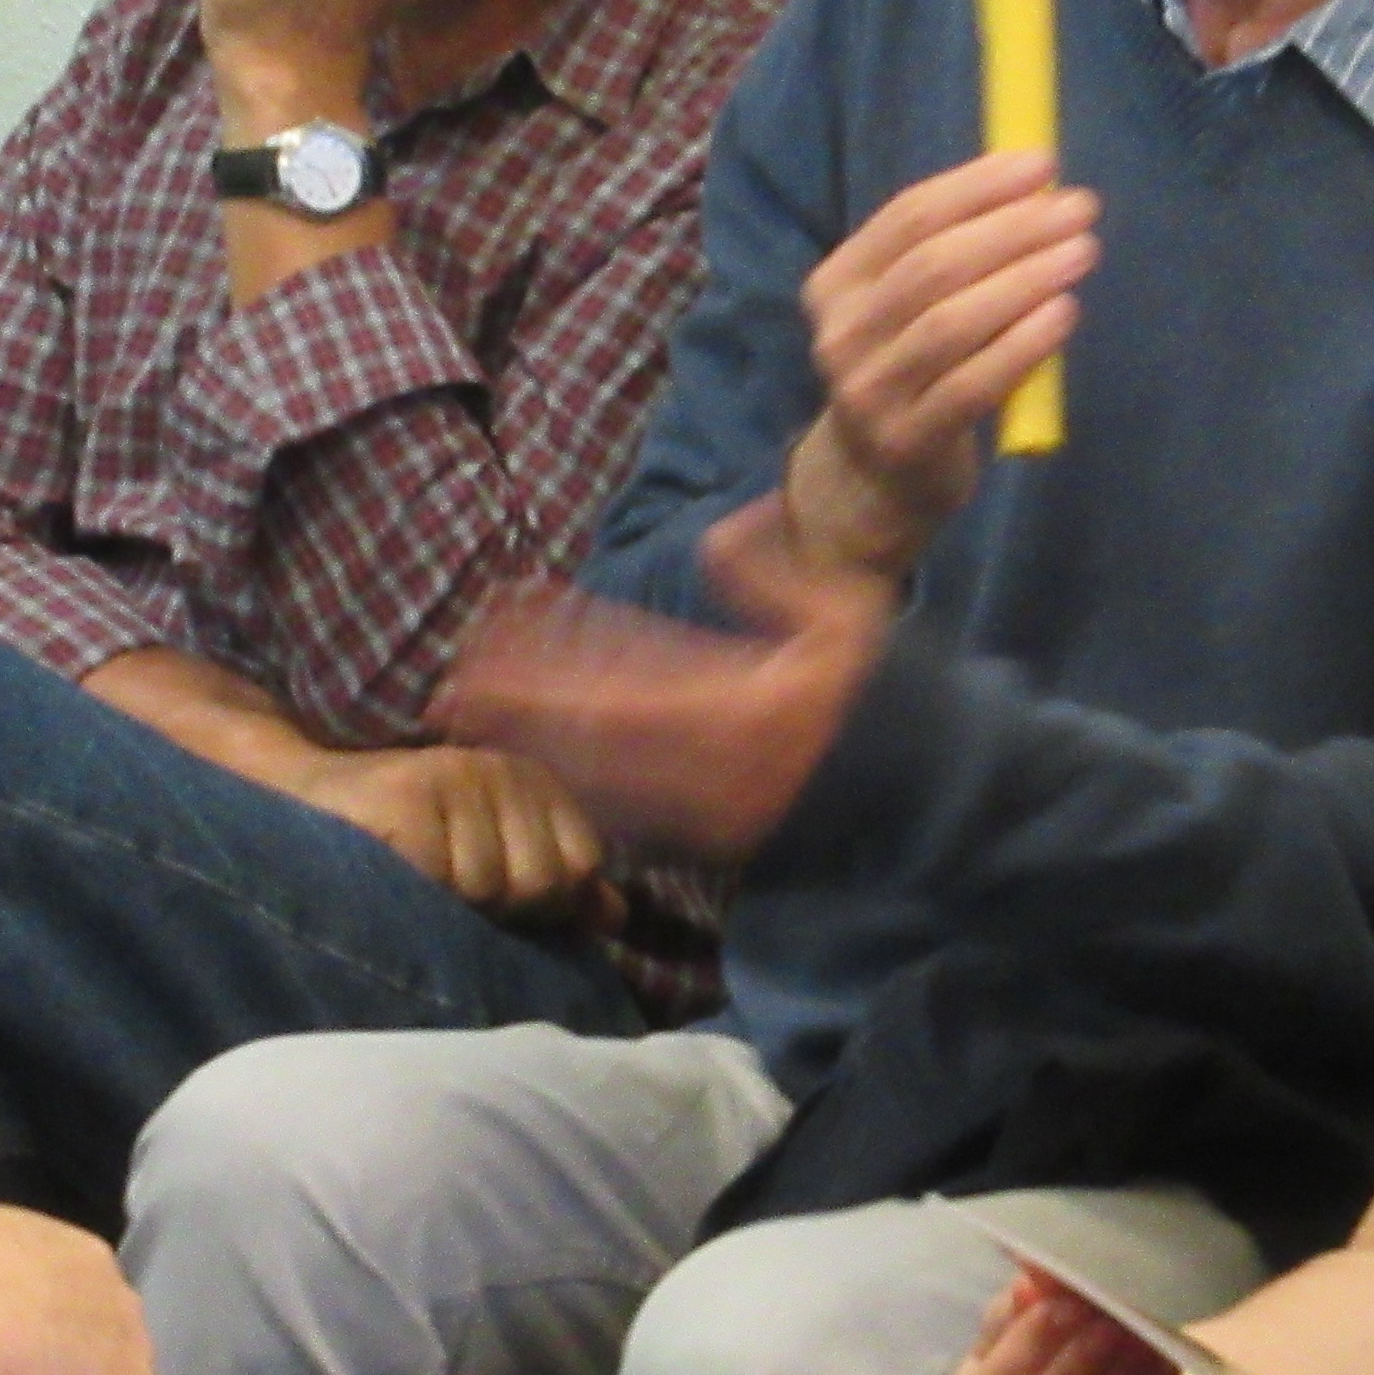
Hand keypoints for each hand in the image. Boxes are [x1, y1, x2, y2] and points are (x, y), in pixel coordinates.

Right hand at [296, 740, 611, 920]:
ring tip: (415, 881)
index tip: (495, 897)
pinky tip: (391, 873)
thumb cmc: (406, 842)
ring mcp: (456, 776)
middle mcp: (503, 768)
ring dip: (449, 906)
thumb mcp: (490, 860)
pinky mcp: (408, 795)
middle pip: (541, 882)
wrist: (305, 798)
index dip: (543, 904)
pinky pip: (440, 882)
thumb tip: (616, 916)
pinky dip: (415, 897)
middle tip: (447, 889)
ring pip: (488, 888)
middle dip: (497, 910)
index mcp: (534, 782)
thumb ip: (557, 888)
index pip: (582, 867)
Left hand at [437, 506, 894, 868]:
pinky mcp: (712, 837)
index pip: (609, 687)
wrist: (930, 801)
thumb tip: (716, 537)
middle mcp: (705, 766)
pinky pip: (629, 813)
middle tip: (443, 696)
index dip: (539, 669)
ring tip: (478, 723)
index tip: (484, 641)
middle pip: (583, 741)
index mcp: (730, 708)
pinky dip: (580, 785)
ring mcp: (704, 810)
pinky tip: (549, 762)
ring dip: (534, 749)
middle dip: (513, 714)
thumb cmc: (892, 704)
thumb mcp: (847, 619)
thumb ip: (776, 579)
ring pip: (597, 781)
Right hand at [783, 151, 1096, 578]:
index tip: (1042, 164)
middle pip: (933, 264)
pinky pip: (971, 385)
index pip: (909, 216)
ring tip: (1083, 253)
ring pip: (951, 321)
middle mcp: (841, 334)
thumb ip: (948, 255)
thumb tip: (1036, 187)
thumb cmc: (908, 372)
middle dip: (1014, 228)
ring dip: (1025, 279)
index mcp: (837, 284)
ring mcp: (868, 392)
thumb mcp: (904, 309)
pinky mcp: (906, 441)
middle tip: (1080, 208)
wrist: (870, 480)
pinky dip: (1023, 344)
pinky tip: (1064, 314)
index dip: (978, 185)